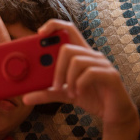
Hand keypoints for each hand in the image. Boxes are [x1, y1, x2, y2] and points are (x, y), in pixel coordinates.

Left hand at [22, 19, 137, 125]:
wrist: (114, 114)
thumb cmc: (90, 97)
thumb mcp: (64, 95)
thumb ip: (47, 93)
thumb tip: (25, 98)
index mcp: (80, 54)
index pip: (68, 29)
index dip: (53, 25)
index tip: (39, 34)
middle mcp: (92, 54)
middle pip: (67, 46)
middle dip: (56, 67)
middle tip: (54, 84)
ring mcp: (103, 63)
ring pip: (76, 60)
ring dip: (67, 79)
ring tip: (68, 93)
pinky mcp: (111, 75)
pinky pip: (90, 72)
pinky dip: (79, 84)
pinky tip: (77, 94)